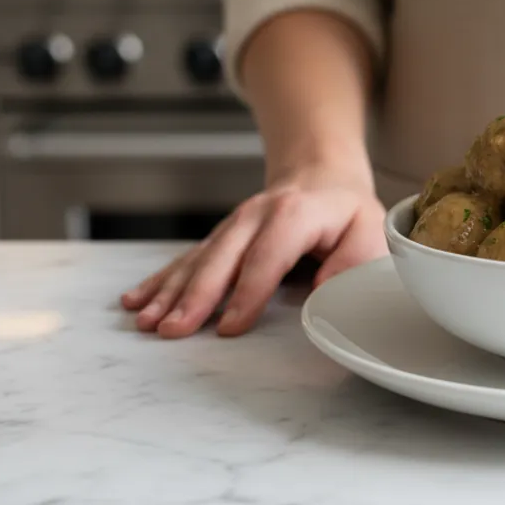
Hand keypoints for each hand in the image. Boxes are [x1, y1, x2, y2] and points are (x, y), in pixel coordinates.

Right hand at [121, 165, 386, 337]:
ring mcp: (232, 226)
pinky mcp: (220, 237)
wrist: (320, 174)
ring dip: (170, 292)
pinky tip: (135, 300)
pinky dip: (161, 281)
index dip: (248, 292)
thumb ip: (353, 261)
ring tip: (146, 321)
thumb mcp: (369, 229)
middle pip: (222, 258)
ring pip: (198, 260)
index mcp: (295, 215)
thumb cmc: (347, 212)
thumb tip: (325, 290)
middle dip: (195, 296)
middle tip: (172, 330)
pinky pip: (187, 259)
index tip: (230, 327)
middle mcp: (256, 216)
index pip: (268, 256)